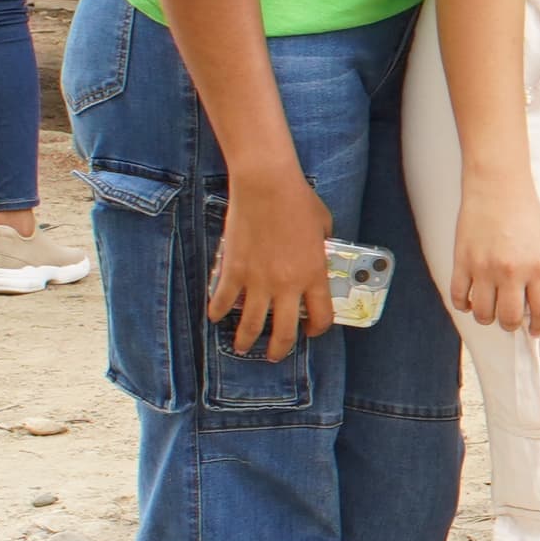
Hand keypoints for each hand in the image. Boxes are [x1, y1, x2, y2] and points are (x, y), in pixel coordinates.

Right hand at [208, 170, 336, 360]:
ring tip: (242, 347)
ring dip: (245, 340)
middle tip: (274, 355)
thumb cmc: (298, 200)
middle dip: (279, 349)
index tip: (311, 331)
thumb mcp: (324, 226)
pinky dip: (217, 311)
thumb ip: (323, 246)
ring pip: (250, 324)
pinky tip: (215, 317)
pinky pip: (223, 301)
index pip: (321, 317)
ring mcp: (258, 280)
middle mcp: (287, 285)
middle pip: (284, 332)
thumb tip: (321, 253)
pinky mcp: (233, 271)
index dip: (317, 330)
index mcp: (314, 274)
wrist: (267, 186)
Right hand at [451, 171, 539, 336]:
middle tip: (510, 319)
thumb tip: (531, 297)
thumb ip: (538, 271)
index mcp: (537, 267)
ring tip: (490, 309)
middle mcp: (510, 273)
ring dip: (487, 316)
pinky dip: (464, 304)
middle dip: (510, 324)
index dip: (538, 326)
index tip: (535, 330)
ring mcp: (483, 269)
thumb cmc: (523, 209)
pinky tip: (470, 300)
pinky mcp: (462, 262)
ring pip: (482, 314)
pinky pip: (458, 297)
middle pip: (508, 319)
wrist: (497, 186)